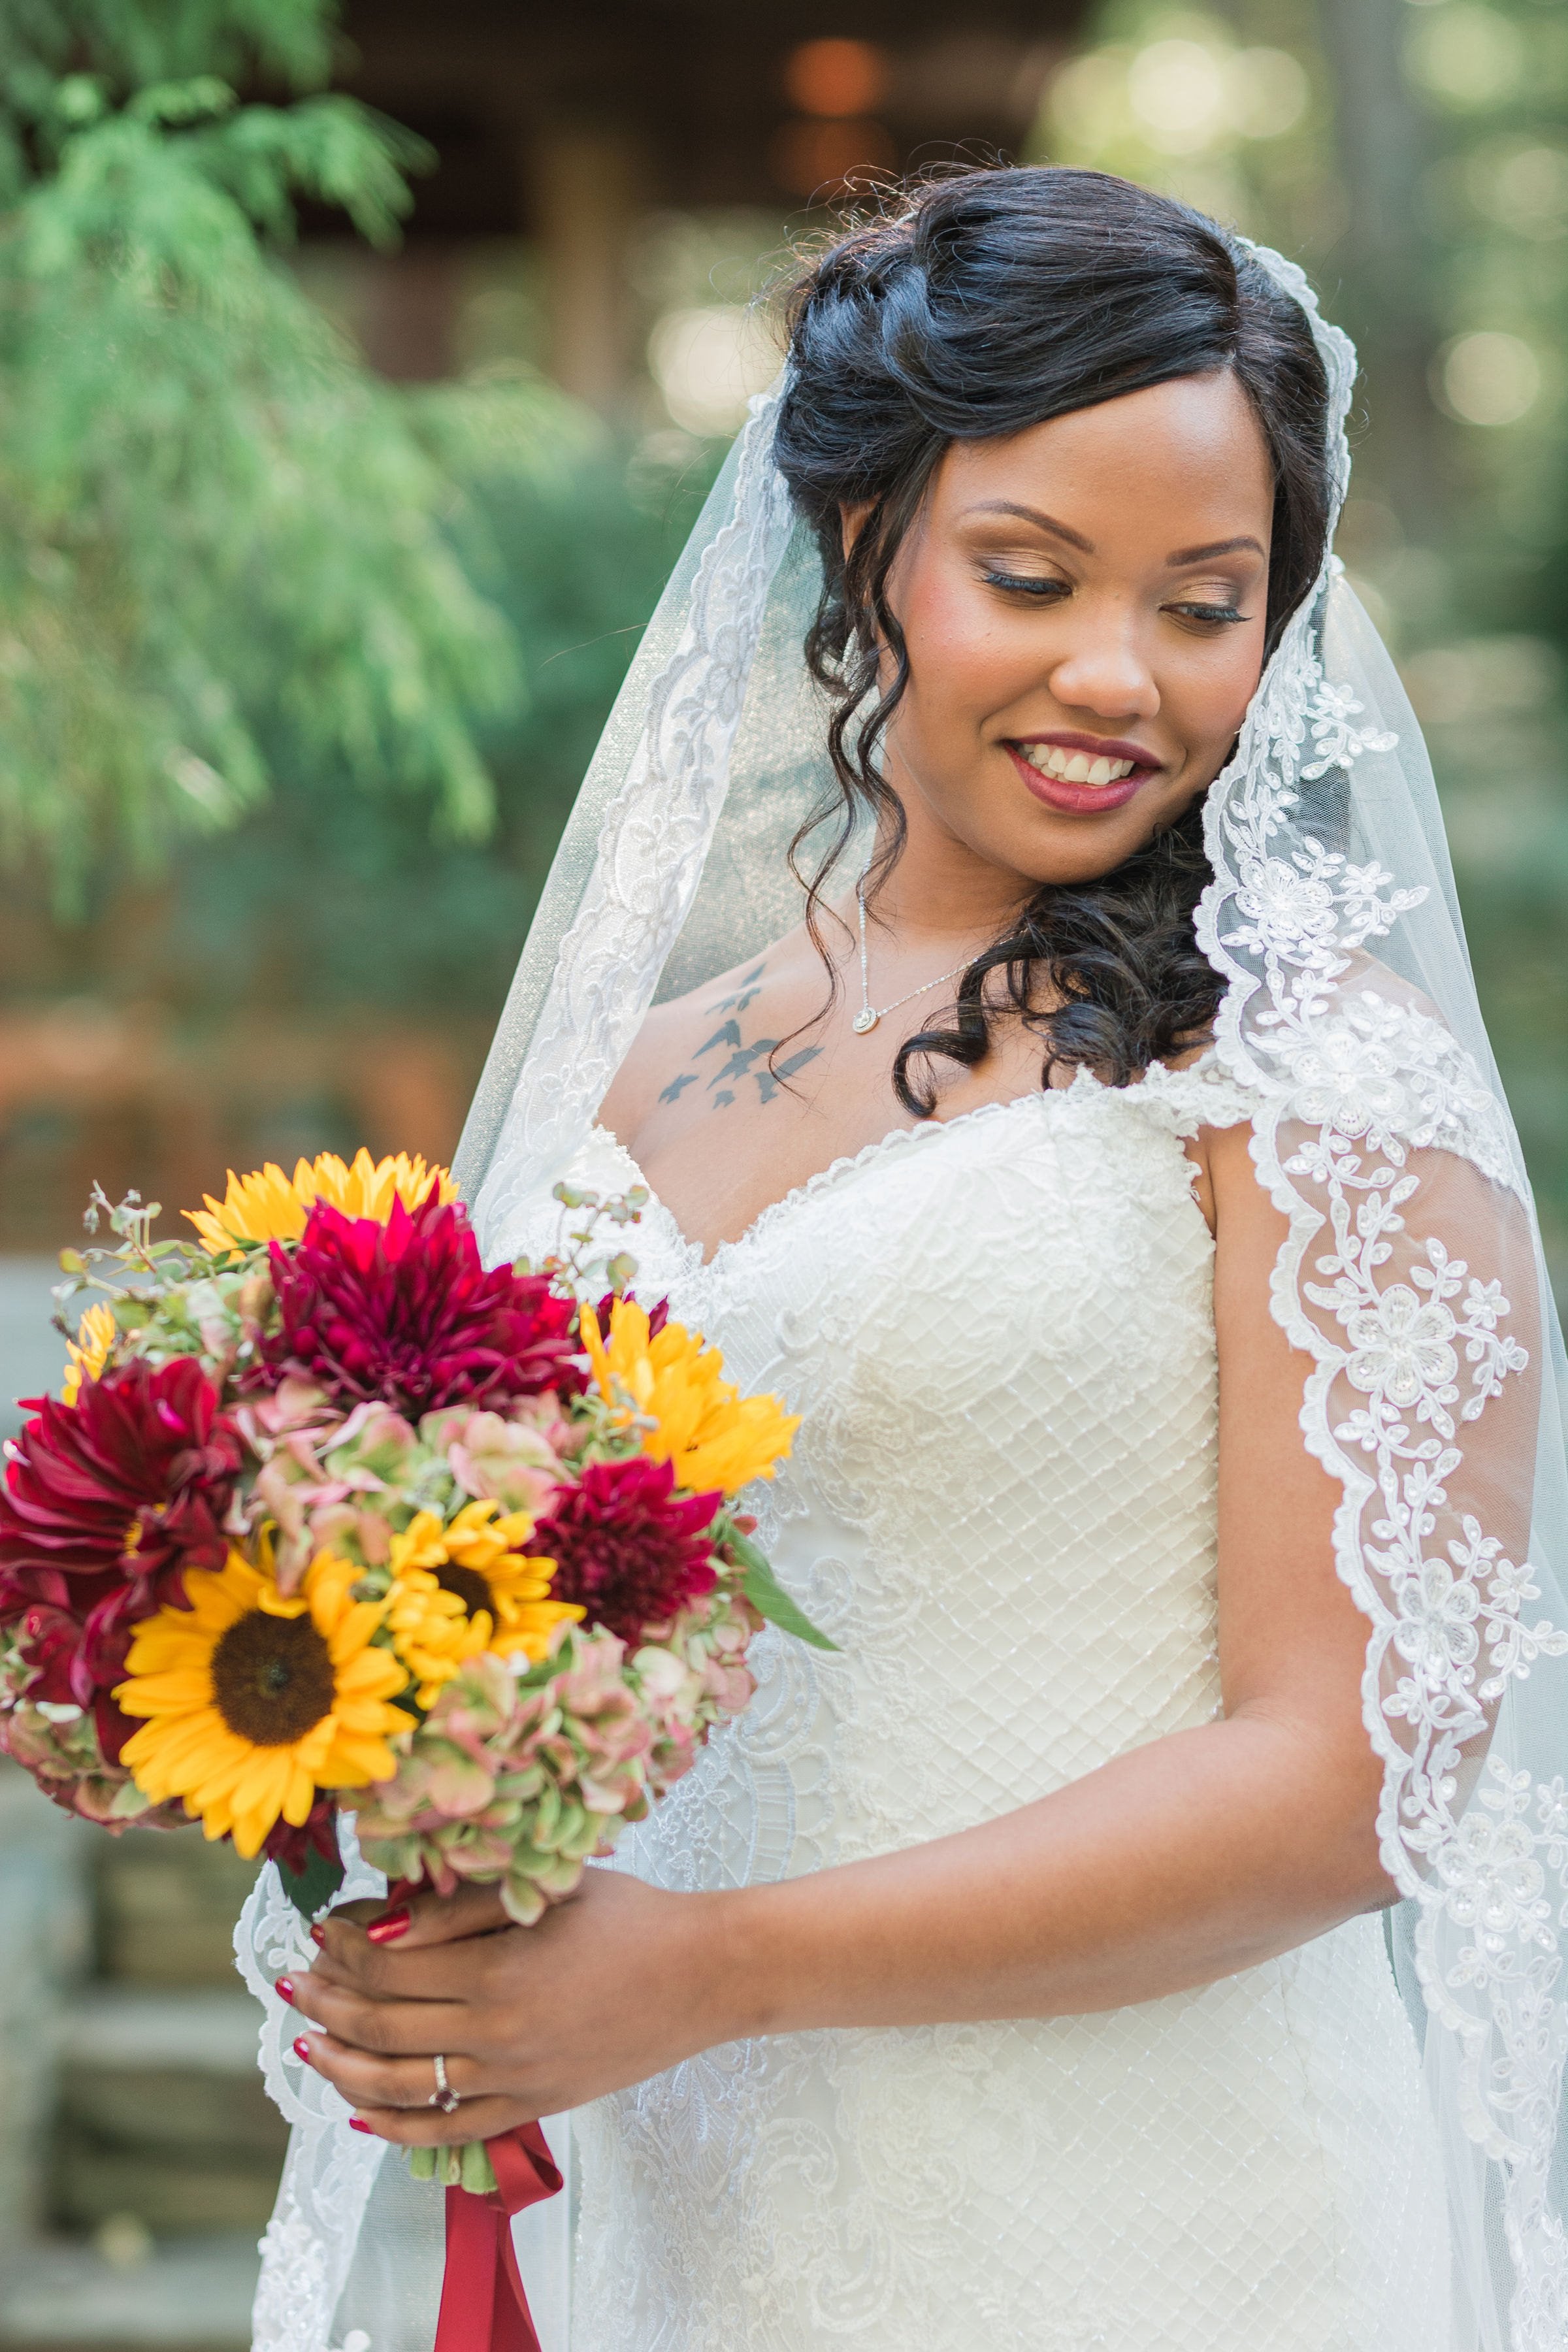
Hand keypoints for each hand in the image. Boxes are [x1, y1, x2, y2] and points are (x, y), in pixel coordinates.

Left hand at [286, 1872, 738, 2145]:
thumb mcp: (548, 1889)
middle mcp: (498, 2035)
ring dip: (342, 2068)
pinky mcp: (533, 2106)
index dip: (343, 1949)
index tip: (321, 1930)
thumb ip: (462, 1907)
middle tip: (296, 1982)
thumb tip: (383, 1927)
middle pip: (382, 2029)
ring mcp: (514, 2080)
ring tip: (307, 2045)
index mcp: (499, 1972)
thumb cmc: (631, 1916)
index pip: (389, 1968)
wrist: (704, 1976)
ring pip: (400, 2089)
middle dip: (328, 2004)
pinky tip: (358, 2110)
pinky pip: (446, 2130)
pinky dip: (393, 2125)